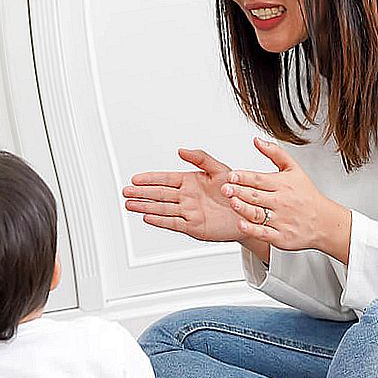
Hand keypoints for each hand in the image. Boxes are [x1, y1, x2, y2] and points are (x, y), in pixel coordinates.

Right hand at [122, 148, 245, 242]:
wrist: (252, 212)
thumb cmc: (238, 190)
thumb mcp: (220, 168)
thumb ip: (200, 158)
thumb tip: (181, 150)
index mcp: (191, 182)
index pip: (165, 179)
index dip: (149, 179)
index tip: (135, 178)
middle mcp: (187, 197)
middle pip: (159, 194)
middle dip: (142, 193)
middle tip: (126, 192)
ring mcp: (189, 212)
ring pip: (162, 209)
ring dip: (145, 207)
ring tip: (130, 205)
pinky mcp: (194, 227)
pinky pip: (174, 223)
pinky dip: (160, 220)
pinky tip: (147, 217)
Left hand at [222, 137, 351, 256]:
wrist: (325, 222)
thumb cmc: (307, 196)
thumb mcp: (294, 170)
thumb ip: (275, 153)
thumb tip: (257, 141)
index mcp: (282, 184)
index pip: (259, 179)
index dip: (243, 177)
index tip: (231, 176)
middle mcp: (281, 202)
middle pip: (256, 195)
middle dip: (239, 191)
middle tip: (225, 189)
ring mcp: (281, 220)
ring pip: (258, 214)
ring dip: (244, 208)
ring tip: (232, 203)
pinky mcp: (281, 236)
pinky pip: (264, 233)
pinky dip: (253, 229)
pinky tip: (242, 224)